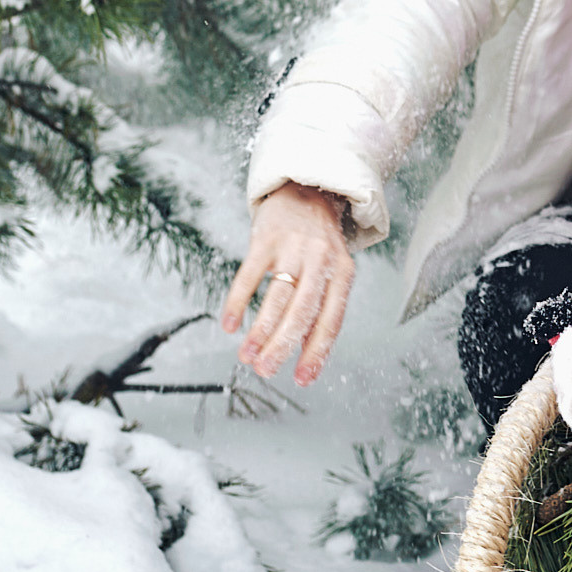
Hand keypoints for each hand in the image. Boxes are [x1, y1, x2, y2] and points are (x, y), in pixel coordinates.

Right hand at [221, 182, 354, 385]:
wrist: (306, 191)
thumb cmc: (318, 244)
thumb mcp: (331, 272)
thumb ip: (320, 309)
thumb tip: (305, 355)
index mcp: (343, 273)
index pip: (332, 320)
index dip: (317, 351)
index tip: (302, 379)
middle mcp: (322, 260)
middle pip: (303, 310)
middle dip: (283, 345)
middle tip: (266, 371)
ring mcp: (294, 248)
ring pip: (277, 296)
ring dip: (260, 330)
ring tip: (247, 356)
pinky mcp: (267, 238)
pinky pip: (249, 274)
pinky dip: (237, 301)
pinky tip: (229, 324)